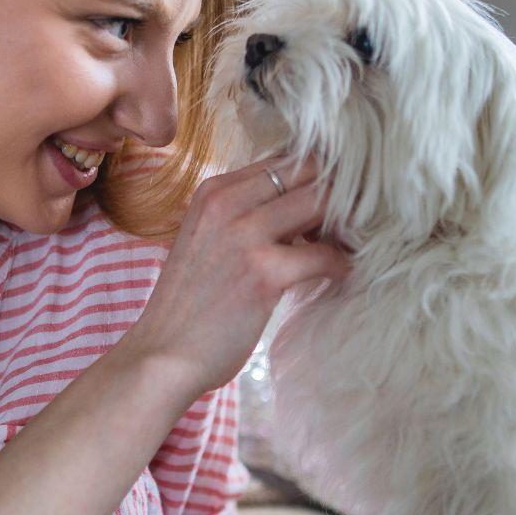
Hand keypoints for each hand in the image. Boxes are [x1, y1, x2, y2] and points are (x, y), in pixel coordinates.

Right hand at [123, 155, 350, 396]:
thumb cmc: (190, 306)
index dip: (316, 176)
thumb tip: (301, 210)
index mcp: (214, 191)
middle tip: (354, 219)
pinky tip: (341, 275)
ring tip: (350, 244)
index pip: (283, 160)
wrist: (162, 354)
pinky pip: (324, 254)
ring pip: (321, 203)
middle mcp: (227, 203)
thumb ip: (245, 217)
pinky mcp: (264, 272)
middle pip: (306, 171)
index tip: (335, 200)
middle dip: (338, 192)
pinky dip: (341, 264)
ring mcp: (244, 235)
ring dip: (345, 223)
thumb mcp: (208, 241)